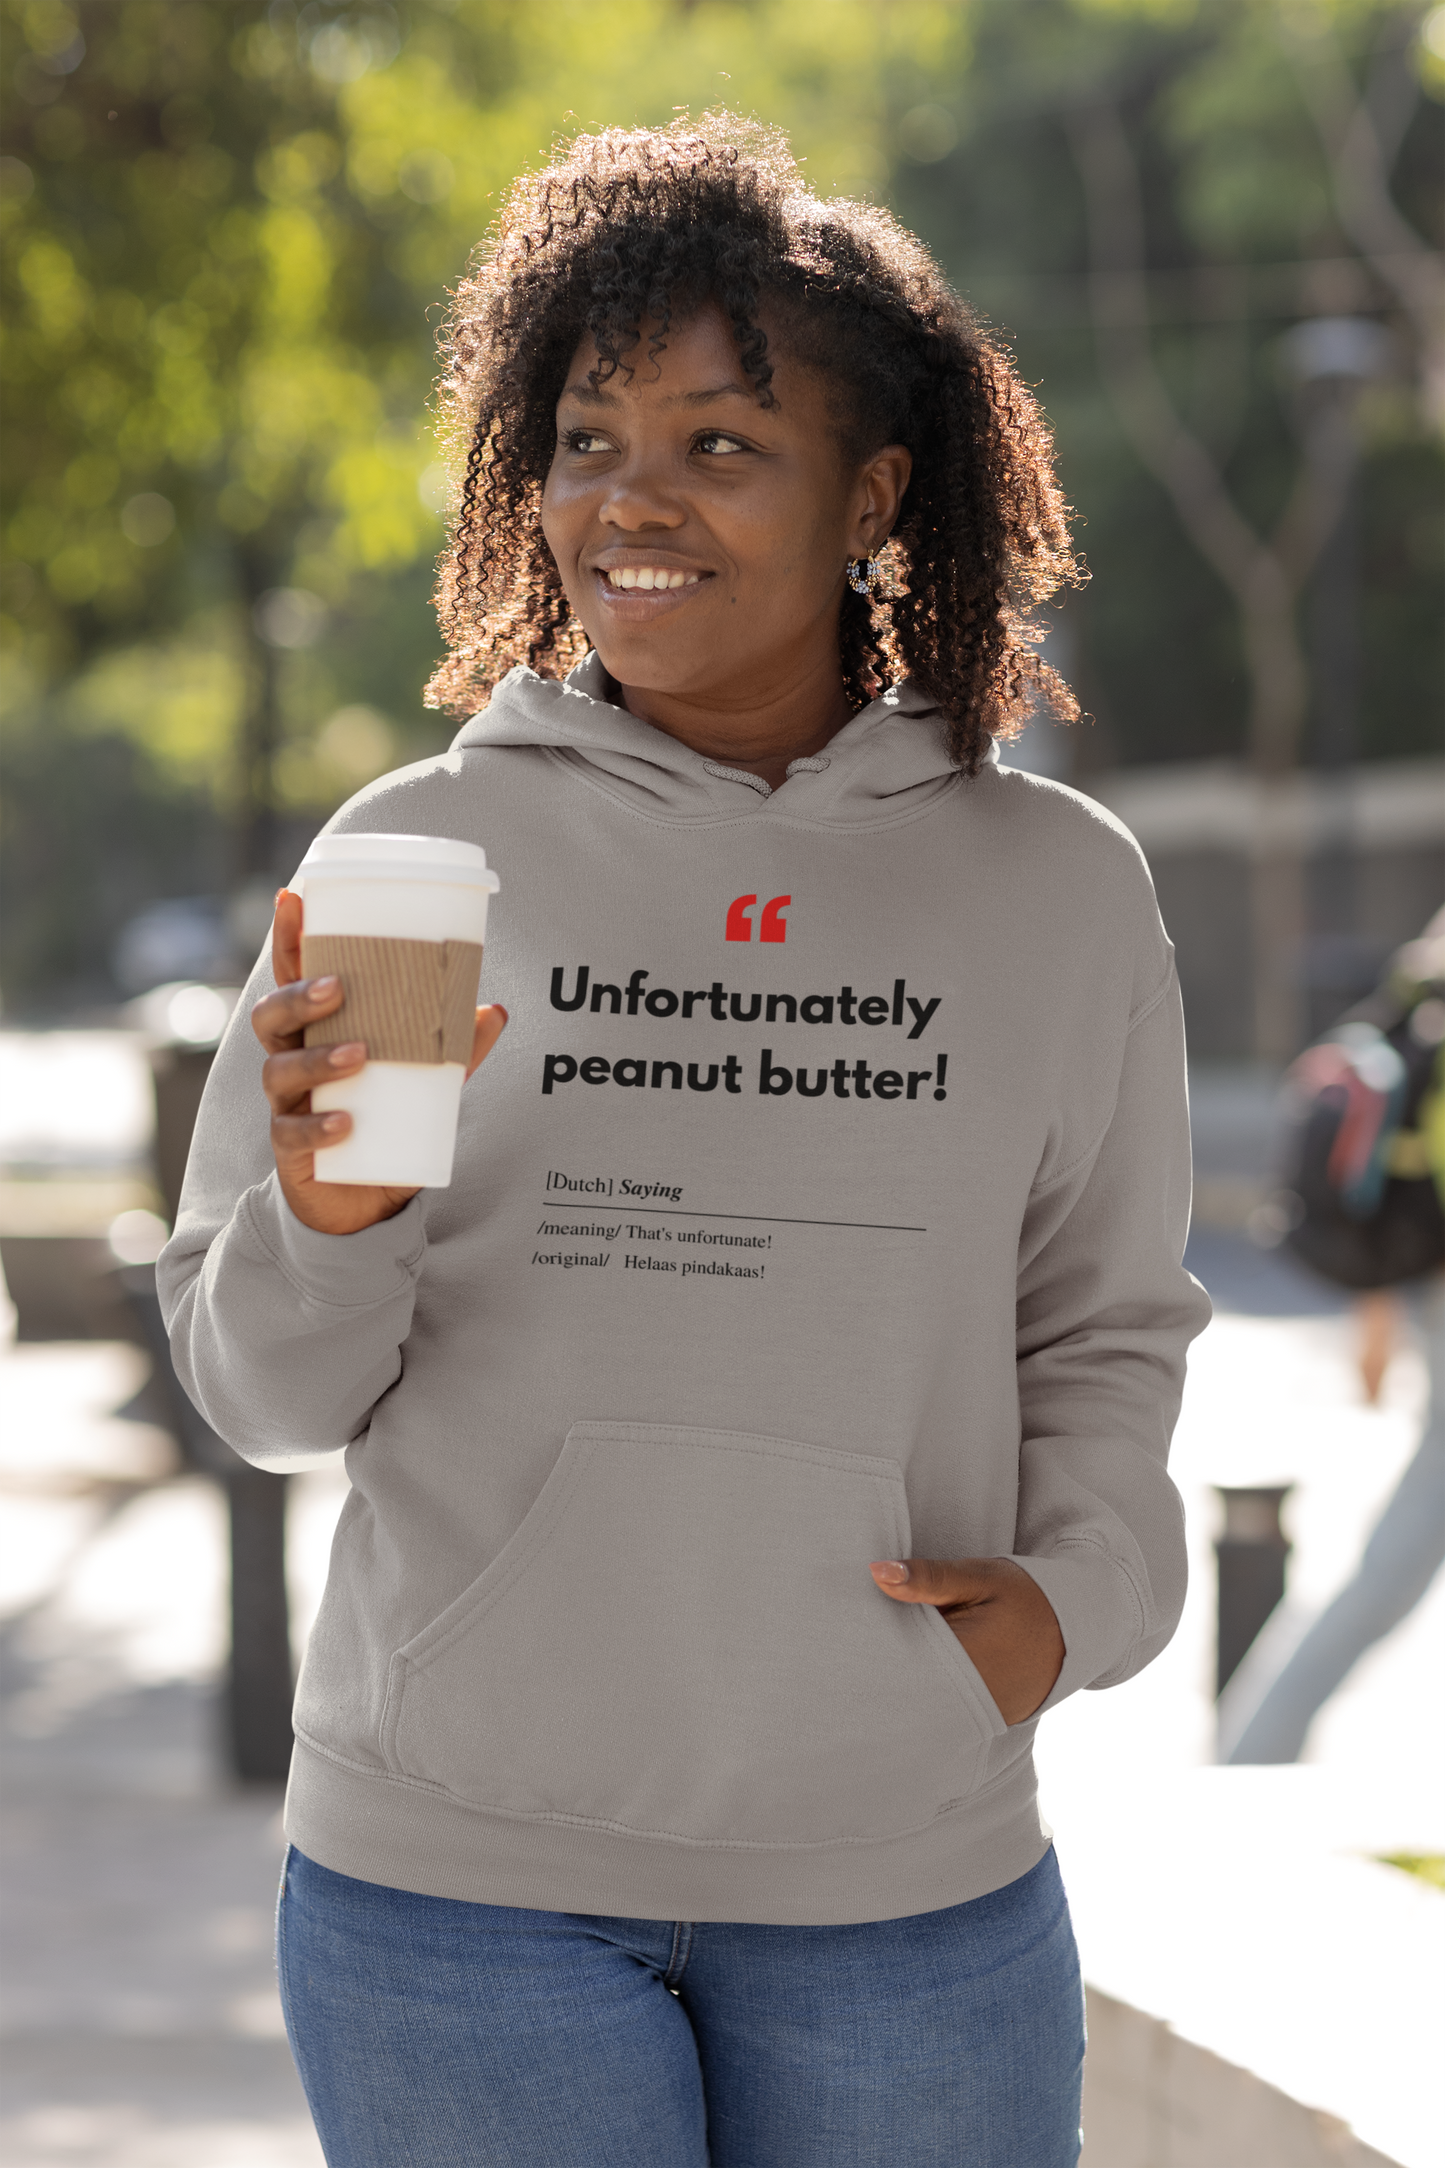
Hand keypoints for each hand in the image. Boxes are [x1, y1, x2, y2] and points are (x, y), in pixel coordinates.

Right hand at [251, 888, 507, 1235]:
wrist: (361, 1205)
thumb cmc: (382, 1124)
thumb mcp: (424, 1083)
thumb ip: (454, 1049)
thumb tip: (496, 1009)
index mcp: (315, 1033)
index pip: (292, 978)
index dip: (289, 939)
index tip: (292, 896)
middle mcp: (291, 1063)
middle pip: (270, 1017)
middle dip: (296, 996)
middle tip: (337, 988)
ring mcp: (287, 1108)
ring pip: (279, 1071)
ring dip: (318, 1059)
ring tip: (360, 1054)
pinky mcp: (293, 1154)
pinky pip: (293, 1135)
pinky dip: (319, 1128)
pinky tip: (347, 1124)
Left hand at [869, 1555, 1063, 1724]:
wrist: (1075, 1630)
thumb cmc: (1026, 1597)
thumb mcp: (979, 1577)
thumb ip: (929, 1578)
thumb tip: (876, 1571)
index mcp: (963, 1662)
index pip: (896, 1660)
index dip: (867, 1644)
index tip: (848, 1626)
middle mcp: (968, 1700)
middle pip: (901, 1688)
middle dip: (878, 1663)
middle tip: (855, 1637)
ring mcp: (974, 1717)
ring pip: (917, 1701)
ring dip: (898, 1678)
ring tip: (874, 1653)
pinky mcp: (979, 1720)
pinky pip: (936, 1708)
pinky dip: (920, 1689)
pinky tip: (909, 1668)